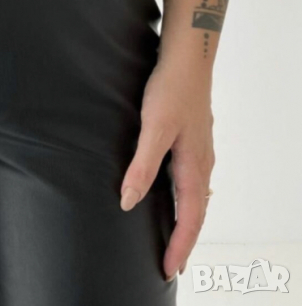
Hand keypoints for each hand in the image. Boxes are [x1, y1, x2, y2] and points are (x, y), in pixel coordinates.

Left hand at [119, 59, 215, 279]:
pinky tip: (171, 193)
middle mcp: (201, 163)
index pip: (191, 218)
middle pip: (196, 212)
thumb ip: (142, 165)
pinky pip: (191, 180)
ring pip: (196, 196)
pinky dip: (184, 198)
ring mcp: (199, 151)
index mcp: (194, 166)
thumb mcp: (153, 129)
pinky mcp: (192, 140)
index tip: (170, 270)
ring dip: (186, 220)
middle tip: (171, 263)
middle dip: (185, 240)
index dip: (180, 246)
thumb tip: (129, 201)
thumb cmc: (171, 92)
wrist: (187, 61)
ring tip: (173, 237)